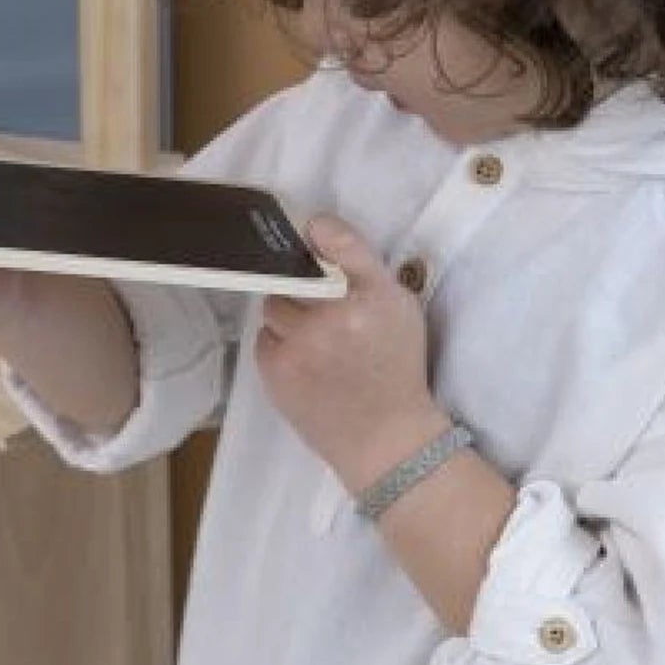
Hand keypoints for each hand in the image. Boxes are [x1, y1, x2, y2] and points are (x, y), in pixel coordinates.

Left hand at [253, 213, 446, 491]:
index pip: (334, 240)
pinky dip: (279, 345)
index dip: (318, 235)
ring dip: (288, 316)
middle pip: (293, 273)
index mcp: (370, 297)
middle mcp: (332, 317)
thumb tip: (316, 226)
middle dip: (303, 286)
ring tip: (314, 340)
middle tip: (322, 309)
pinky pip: (264, 339)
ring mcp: (299, 346)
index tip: (314, 238)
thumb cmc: (396, 369)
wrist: (384, 439)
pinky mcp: (276, 372)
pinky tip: (304, 362)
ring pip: (274, 306)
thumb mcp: (400, 308)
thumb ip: (362, 265)